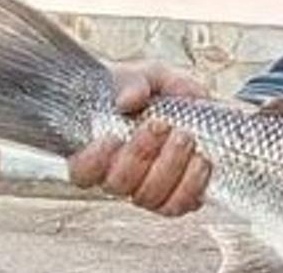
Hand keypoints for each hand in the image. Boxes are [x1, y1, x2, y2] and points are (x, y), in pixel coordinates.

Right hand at [66, 62, 211, 215]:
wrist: (185, 105)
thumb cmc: (154, 91)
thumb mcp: (146, 76)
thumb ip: (137, 82)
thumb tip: (129, 101)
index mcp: (98, 152)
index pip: (82, 172)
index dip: (94, 161)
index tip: (112, 136)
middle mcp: (118, 178)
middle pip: (118, 184)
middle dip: (141, 154)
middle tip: (161, 125)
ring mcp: (146, 191)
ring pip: (148, 198)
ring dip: (168, 167)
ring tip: (185, 137)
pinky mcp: (174, 198)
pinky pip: (178, 206)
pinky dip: (191, 186)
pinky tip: (201, 160)